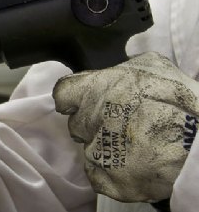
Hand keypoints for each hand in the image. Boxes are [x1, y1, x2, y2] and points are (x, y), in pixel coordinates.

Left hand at [53, 52, 197, 202]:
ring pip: (90, 149)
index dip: (74, 99)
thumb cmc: (181, 100)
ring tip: (136, 145)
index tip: (82, 103)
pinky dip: (112, 172)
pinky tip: (133, 165)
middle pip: (78, 123)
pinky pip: (98, 174)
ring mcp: (97, 152)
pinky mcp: (108, 180)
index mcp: (94, 89)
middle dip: (95, 124)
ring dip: (106, 148)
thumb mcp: (155, 67)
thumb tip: (118, 71)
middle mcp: (89, 120)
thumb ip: (125, 68)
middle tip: (123, 125)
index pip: (64, 93)